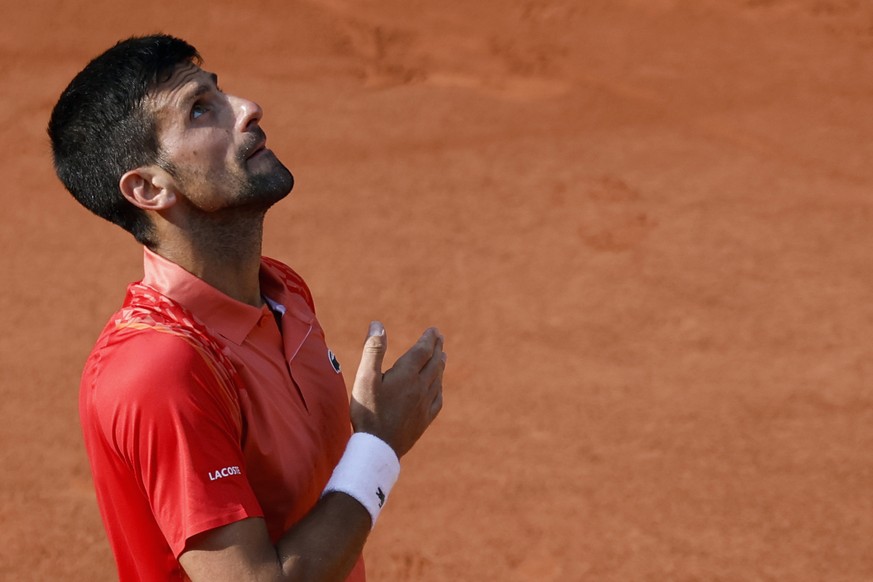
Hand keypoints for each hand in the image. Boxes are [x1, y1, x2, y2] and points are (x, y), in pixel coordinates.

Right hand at [350, 321, 444, 457]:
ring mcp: (424, 404)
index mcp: (407, 374)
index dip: (429, 338)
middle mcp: (420, 387)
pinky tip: (438, 388)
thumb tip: (378, 324)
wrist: (378, 447)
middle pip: (434, 363)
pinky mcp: (424, 420)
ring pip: (438, 380)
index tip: (434, 330)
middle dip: (437, 348)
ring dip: (440, 365)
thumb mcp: (365, 377)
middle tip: (440, 338)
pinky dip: (439, 387)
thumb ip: (373, 350)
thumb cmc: (368, 411)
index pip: (423, 350)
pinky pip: (437, 399)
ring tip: (442, 357)